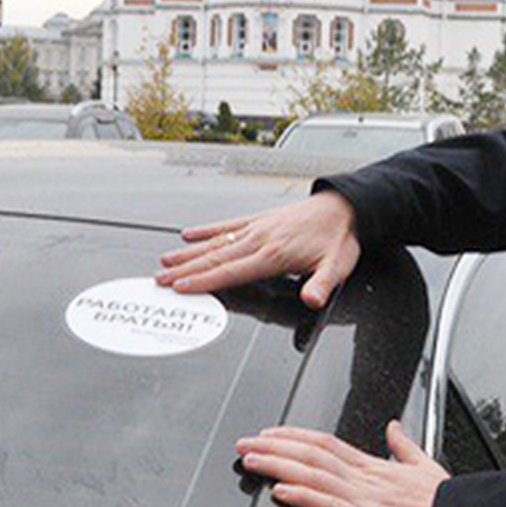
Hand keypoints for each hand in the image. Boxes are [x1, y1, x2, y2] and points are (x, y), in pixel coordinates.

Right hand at [156, 190, 359, 305]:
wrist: (345, 206)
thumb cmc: (339, 237)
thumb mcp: (337, 266)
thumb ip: (322, 284)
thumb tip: (312, 300)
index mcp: (275, 254)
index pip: (232, 271)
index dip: (205, 282)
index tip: (181, 288)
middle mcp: (260, 239)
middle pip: (216, 259)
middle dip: (186, 272)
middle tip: (159, 281)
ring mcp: (257, 228)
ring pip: (216, 242)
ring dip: (189, 254)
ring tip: (165, 263)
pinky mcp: (259, 219)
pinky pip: (228, 224)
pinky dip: (207, 230)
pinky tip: (189, 235)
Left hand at [236, 421, 448, 506]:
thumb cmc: (447, 502)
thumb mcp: (425, 465)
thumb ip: (404, 446)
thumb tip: (393, 427)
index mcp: (375, 466)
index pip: (326, 443)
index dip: (295, 436)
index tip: (270, 434)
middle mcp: (365, 477)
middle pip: (311, 453)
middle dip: (275, 447)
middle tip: (245, 443)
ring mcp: (364, 498)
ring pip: (313, 474)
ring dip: (278, 466)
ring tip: (251, 460)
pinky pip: (329, 506)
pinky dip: (303, 496)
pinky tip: (280, 491)